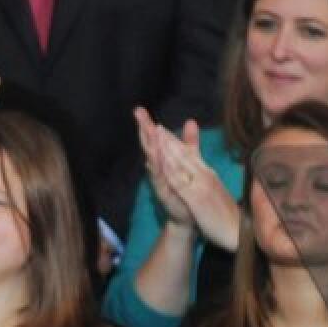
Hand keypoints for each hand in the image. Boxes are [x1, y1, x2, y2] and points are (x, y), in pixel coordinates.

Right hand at [135, 107, 194, 229]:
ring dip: (149, 145)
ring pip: (152, 159)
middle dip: (143, 129)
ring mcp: (159, 180)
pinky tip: (153, 158)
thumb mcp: (189, 161)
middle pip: (149, 145)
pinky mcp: (163, 192)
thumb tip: (190, 121)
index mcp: (164, 160)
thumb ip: (189, 142)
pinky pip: (159, 178)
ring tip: (146, 130)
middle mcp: (158, 168)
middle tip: (137, 113)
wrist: (187, 216)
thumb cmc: (185, 190)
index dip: (147, 125)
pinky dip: (156, 168)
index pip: (154, 139)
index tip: (140, 110)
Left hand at [157, 119, 240, 251]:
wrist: (238, 230)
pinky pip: (182, 182)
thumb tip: (198, 169)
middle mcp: (204, 174)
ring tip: (154, 133)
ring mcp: (201, 184)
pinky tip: (160, 163)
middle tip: (149, 122)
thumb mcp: (212, 189)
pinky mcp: (198, 198)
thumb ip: (206, 179)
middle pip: (181, 153)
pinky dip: (171, 170)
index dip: (171, 139)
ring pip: (181, 162)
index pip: (187, 153)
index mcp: (206, 172)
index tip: (157, 127)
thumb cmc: (223, 211)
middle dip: (165, 138)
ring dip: (168, 146)